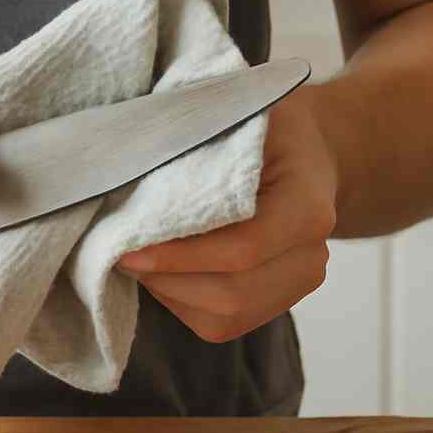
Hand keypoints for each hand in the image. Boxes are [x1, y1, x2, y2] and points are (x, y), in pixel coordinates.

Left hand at [117, 93, 336, 341]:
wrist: (306, 152)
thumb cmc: (266, 127)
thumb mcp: (241, 108)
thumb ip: (201, 134)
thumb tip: (134, 157)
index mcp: (308, 205)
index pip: (244, 248)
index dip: (180, 255)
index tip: (129, 245)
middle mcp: (311, 254)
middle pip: (232, 293)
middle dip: (167, 279)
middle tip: (121, 251)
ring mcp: (296, 284)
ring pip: (224, 317)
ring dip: (170, 293)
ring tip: (139, 258)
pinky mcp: (274, 303)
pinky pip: (221, 324)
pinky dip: (181, 302)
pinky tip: (164, 271)